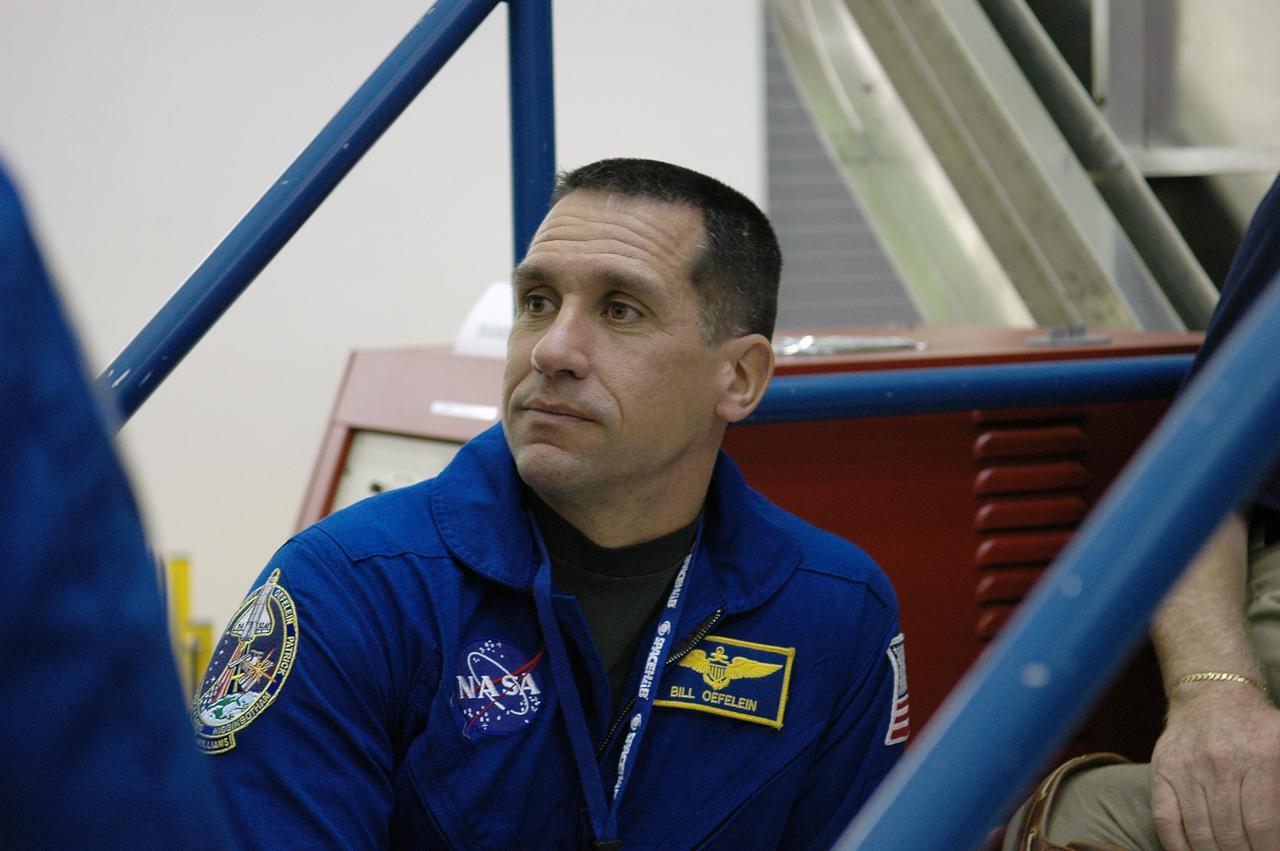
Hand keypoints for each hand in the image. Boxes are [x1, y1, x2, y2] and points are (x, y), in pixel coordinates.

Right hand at [1151, 685, 1279, 849]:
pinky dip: (1178, 847)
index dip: (1267, 850)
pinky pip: (1165, 820)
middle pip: (1231, 834)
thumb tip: (1278, 832)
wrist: (1212, 695)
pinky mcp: (1162, 771)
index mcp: (1260, 758)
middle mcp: (1221, 763)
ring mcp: (1187, 768)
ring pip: (1200, 833)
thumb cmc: (1256, 729)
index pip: (1262, 825)